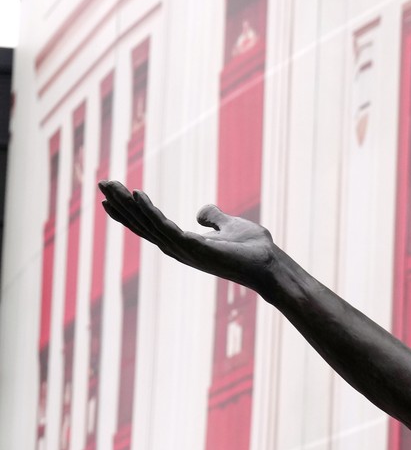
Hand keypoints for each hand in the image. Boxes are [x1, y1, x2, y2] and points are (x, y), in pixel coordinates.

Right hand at [98, 182, 276, 292]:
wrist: (269, 265)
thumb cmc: (251, 249)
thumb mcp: (229, 225)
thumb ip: (214, 217)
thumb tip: (201, 212)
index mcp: (181, 242)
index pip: (148, 225)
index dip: (128, 211)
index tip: (109, 196)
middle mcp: (176, 247)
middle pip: (141, 223)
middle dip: (120, 204)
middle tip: (102, 183)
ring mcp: (182, 249)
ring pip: (147, 223)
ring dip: (127, 204)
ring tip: (110, 185)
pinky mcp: (192, 247)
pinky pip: (164, 227)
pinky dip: (149, 211)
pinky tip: (137, 195)